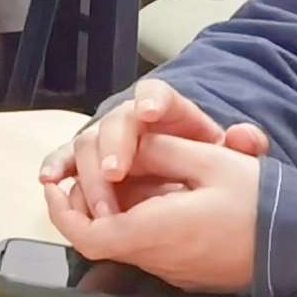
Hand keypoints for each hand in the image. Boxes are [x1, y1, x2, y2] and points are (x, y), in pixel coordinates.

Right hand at [40, 78, 268, 227]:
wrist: (194, 188)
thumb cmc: (212, 169)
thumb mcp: (232, 159)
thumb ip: (243, 146)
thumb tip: (245, 136)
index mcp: (170, 112)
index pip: (156, 94)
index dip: (151, 100)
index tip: (150, 113)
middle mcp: (133, 121)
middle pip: (115, 121)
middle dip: (112, 145)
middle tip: (114, 173)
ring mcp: (108, 141)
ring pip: (86, 142)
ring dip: (87, 170)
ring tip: (100, 202)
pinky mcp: (89, 164)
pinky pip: (66, 160)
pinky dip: (56, 167)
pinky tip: (50, 181)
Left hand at [43, 130, 264, 295]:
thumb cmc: (262, 204)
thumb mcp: (211, 162)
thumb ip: (162, 151)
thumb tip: (128, 146)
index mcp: (156, 232)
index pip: (87, 235)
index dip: (60, 212)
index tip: (54, 185)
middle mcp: (160, 259)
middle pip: (100, 240)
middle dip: (82, 208)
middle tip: (84, 177)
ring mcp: (176, 271)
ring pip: (124, 245)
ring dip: (112, 215)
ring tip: (118, 181)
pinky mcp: (192, 275)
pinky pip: (150, 250)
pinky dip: (137, 225)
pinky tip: (151, 200)